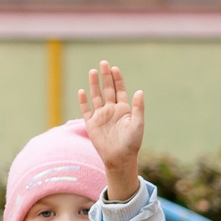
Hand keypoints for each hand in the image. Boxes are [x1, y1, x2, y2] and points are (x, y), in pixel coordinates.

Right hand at [79, 61, 145, 200]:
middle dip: (105, 77)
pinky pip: (86, 110)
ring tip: (92, 71)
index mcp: (124, 109)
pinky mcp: (92, 124)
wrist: (119, 158)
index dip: (117, 79)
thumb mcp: (137, 124)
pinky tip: (81, 91)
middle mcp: (112, 110)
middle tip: (103, 63)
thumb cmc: (132, 142)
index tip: (114, 68)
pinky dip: (83, 101)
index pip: (120, 90)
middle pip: (107, 90)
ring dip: (94, 84)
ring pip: (96, 96)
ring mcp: (101, 116)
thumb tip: (139, 91)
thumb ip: (138, 108)